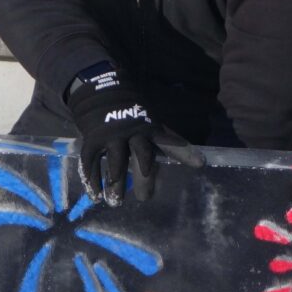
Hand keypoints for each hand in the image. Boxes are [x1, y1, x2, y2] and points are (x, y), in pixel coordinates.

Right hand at [66, 63, 203, 204]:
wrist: (100, 90)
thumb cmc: (132, 112)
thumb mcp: (150, 120)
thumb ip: (162, 141)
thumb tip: (190, 160)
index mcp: (150, 127)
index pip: (171, 141)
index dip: (185, 152)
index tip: (200, 164)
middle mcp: (133, 133)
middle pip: (142, 155)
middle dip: (144, 176)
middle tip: (144, 197)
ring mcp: (112, 136)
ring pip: (115, 162)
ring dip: (115, 184)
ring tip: (116, 202)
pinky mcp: (93, 139)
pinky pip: (91, 161)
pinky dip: (92, 179)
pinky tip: (96, 195)